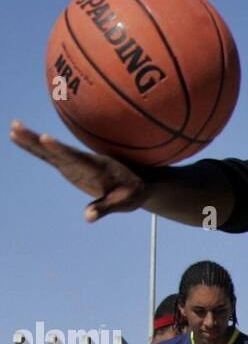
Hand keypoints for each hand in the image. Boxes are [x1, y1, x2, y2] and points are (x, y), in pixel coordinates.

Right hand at [10, 120, 149, 220]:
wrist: (139, 181)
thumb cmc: (133, 193)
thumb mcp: (124, 203)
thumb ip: (105, 208)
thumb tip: (89, 217)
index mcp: (97, 167)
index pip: (76, 157)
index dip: (60, 148)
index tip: (45, 138)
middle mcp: (83, 160)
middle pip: (57, 149)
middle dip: (37, 139)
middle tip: (16, 126)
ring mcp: (75, 162)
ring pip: (50, 150)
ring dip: (31, 140)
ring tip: (12, 128)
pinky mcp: (70, 165)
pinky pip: (49, 156)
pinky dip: (35, 148)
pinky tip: (19, 139)